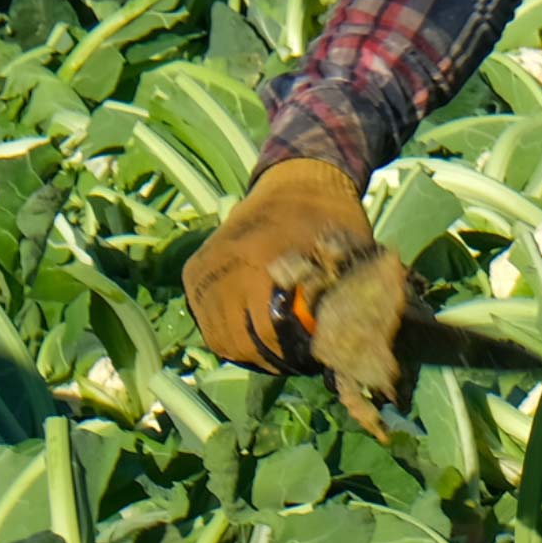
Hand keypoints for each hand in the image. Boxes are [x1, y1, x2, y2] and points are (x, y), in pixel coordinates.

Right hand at [181, 158, 372, 372]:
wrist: (296, 181)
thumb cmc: (330, 219)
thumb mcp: (348, 256)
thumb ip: (342, 300)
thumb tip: (342, 352)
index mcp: (262, 259)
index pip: (268, 331)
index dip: (294, 353)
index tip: (314, 359)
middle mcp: (223, 266)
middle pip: (240, 341)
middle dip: (273, 358)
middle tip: (298, 361)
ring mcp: (203, 270)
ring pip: (219, 338)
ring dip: (250, 353)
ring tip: (279, 352)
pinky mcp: (193, 272)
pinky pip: (207, 323)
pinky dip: (229, 338)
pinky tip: (256, 337)